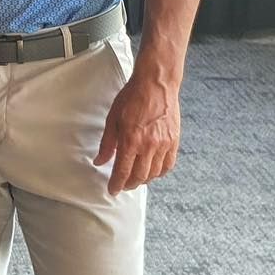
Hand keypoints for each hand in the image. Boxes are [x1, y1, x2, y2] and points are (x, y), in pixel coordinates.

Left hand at [93, 49, 181, 193]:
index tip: (112, 190)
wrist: (156, 84)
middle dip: (128, 185)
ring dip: (143, 180)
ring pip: (154, 173)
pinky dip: (159, 173)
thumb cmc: (132, 98)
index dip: (116, 184)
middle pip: (139, 176)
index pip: (123, 171)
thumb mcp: (112, 118)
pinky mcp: (174, 141)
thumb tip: (100, 161)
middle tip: (122, 186)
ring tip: (135, 179)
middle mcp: (149, 145)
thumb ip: (107, 143)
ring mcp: (164, 144)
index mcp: (131, 140)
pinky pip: (168, 165)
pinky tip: (152, 172)